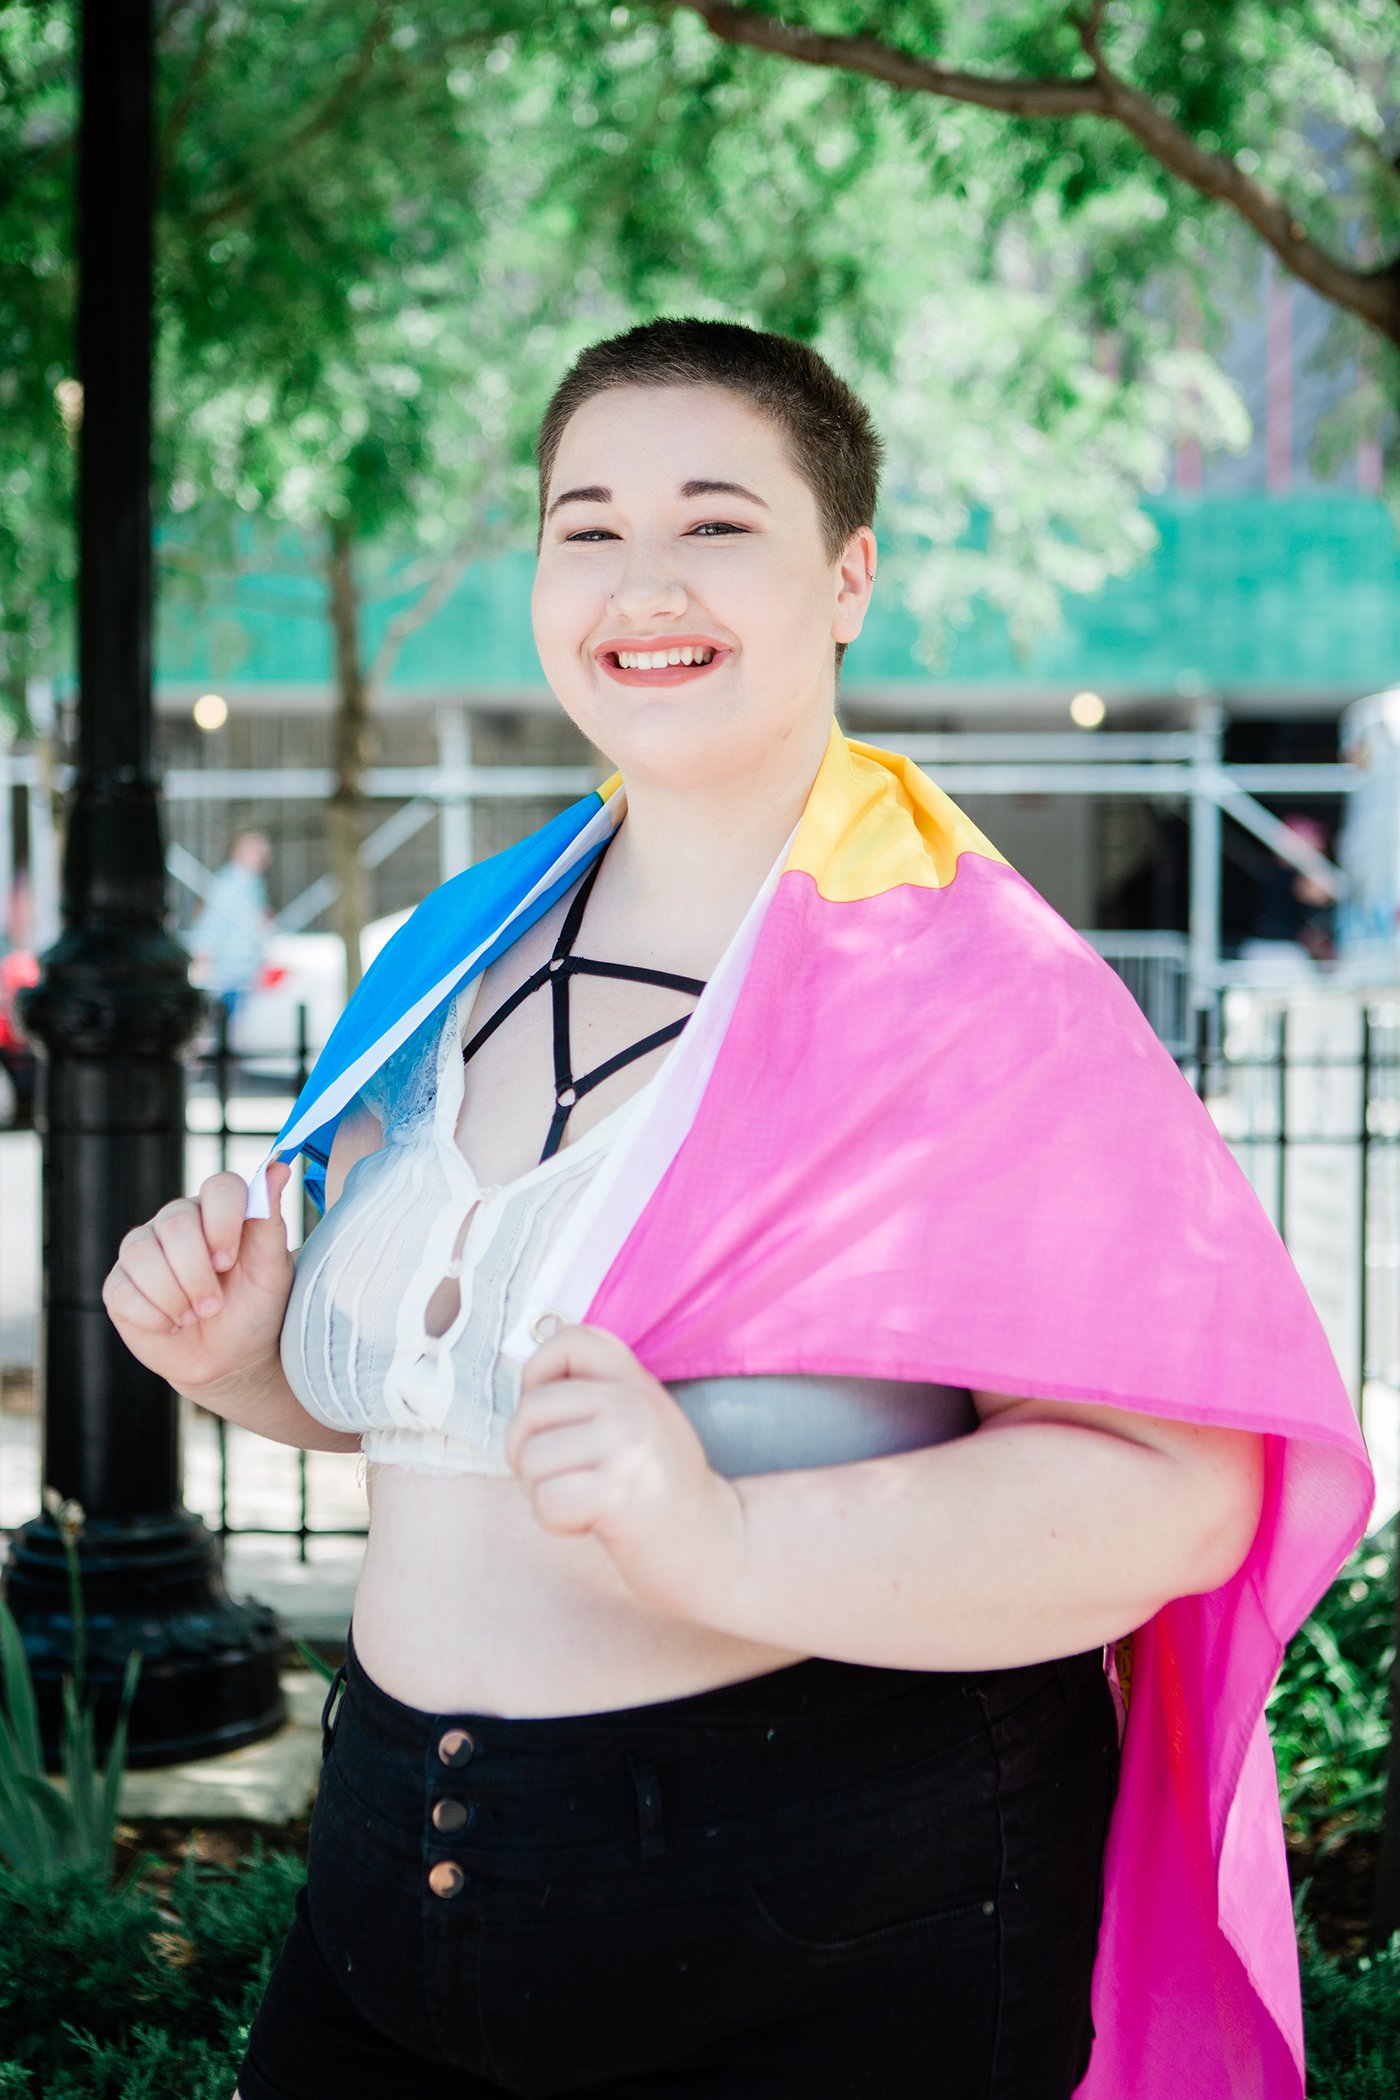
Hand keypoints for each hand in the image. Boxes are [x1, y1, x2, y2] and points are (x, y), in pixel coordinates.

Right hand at [102, 1161, 295, 1396]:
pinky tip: (172, 1325)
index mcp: (220, 1210)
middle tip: (215, 1305)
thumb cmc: (256, 1309)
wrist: (231, 1360)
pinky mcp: (120, 1285)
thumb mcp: (272, 1272)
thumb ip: (270, 1221)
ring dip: (174, 1296)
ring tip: (196, 1317)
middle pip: (175, 1224)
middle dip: (196, 1273)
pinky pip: (122, 1290)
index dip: (223, 1221)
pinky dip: (153, 1316)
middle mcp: (177, 1222)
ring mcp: (144, 1251)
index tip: (229, 1261)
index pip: (219, 1186)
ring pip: (142, 1254)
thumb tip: (278, 1169)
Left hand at [505, 1323, 743, 1618]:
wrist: (715, 1544)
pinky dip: (557, 1522)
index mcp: (635, 1382)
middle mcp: (632, 1404)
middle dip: (526, 1452)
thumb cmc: (662, 1489)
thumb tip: (526, 1389)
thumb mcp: (641, 1421)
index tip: (552, 1417)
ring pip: (530, 1459)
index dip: (538, 1374)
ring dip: (542, 1492)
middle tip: (562, 1477)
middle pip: (531, 1408)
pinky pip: (546, 1501)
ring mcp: (627, 1446)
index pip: (571, 1340)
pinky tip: (590, 1523)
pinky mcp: (618, 1493)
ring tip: (582, 1500)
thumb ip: (598, 1396)